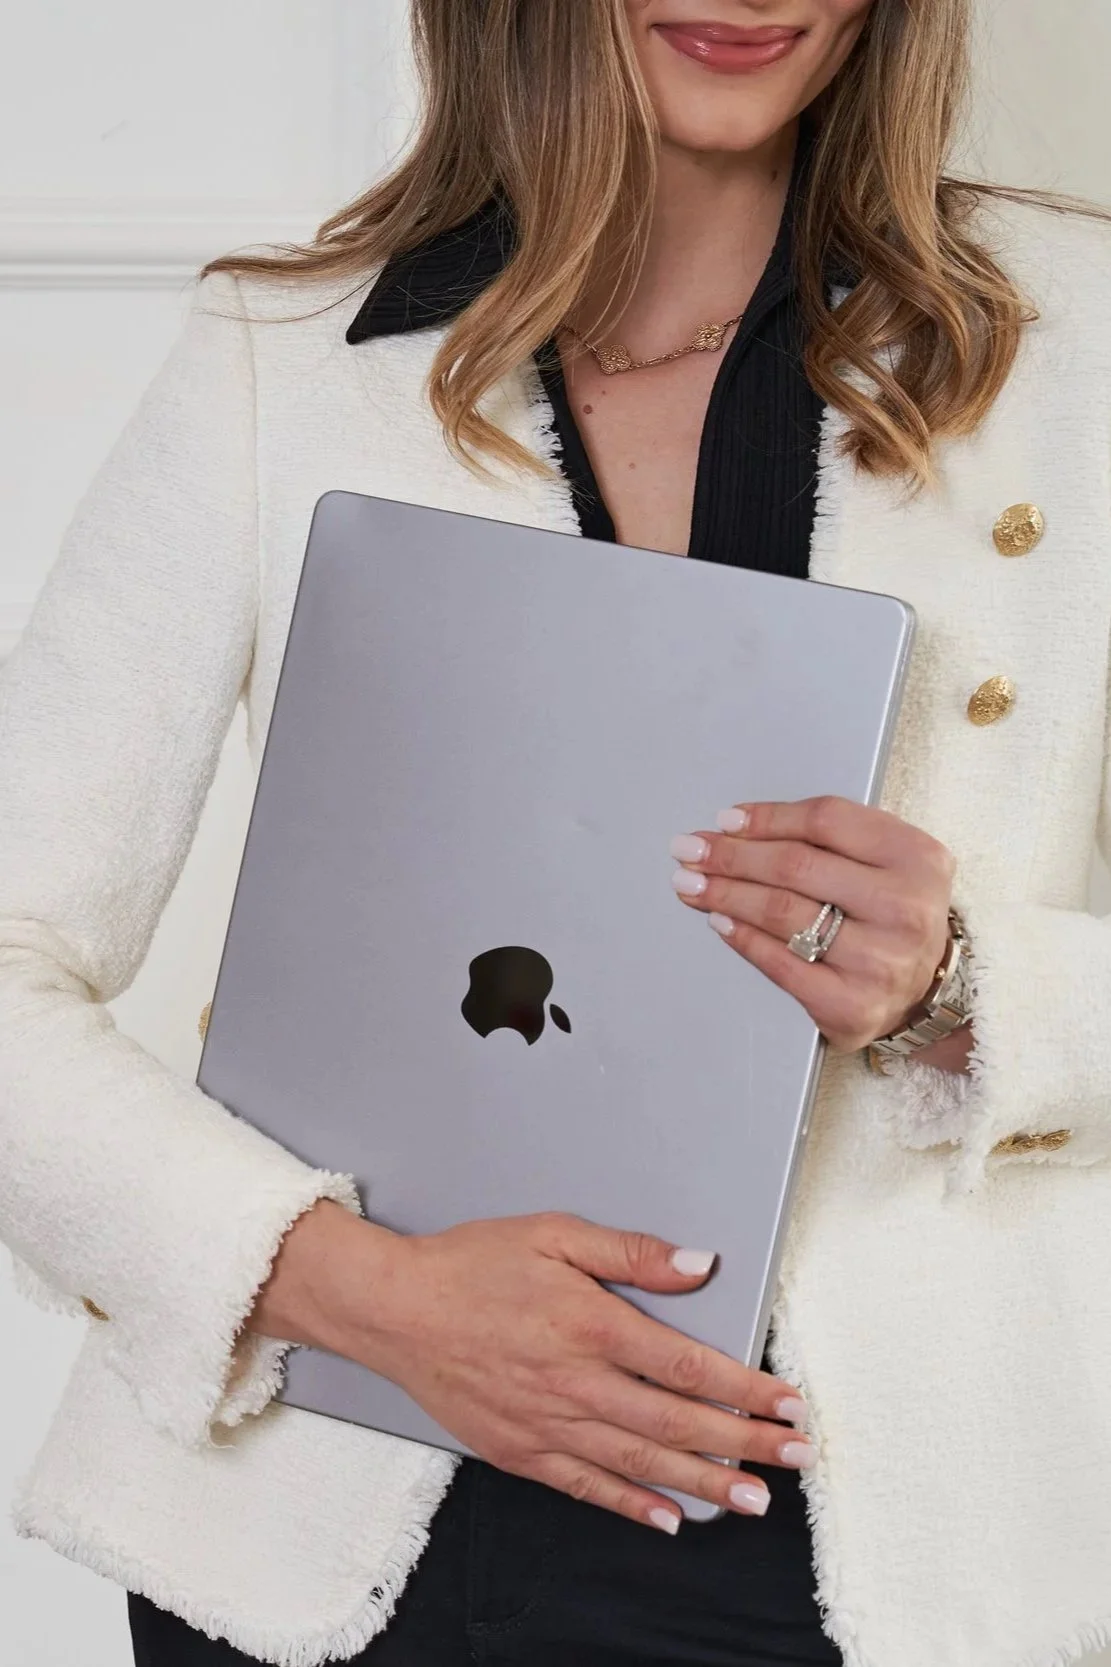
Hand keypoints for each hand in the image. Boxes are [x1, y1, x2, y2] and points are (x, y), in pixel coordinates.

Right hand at [248, 1202, 813, 1532]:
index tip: (786, 1401)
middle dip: (745, 1444)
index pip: (688, 1365)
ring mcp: (548, 1424)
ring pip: (642, 1461)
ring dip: (704, 1485)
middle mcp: (576, 1382)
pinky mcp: (520, 1450)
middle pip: (678, 1421)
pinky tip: (668, 1518)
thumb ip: (630, 1252)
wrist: (395, 1309)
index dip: (746, 1388)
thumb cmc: (472, 1265)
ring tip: (753, 1502)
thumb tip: (696, 1264)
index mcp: (591, 1324)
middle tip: (794, 1456)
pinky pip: (587, 1486)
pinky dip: (631, 1505)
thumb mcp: (554, 1233)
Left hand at [669, 794, 957, 1054]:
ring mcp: (881, 961)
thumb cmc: (889, 913)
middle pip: (797, 866)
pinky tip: (719, 920)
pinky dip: (742, 937)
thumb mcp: (883, 862)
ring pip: (783, 912)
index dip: (767, 818)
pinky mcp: (852, 1004)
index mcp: (917, 858)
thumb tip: (735, 828)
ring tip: (691, 883)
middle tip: (690, 850)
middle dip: (732, 855)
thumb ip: (826, 838)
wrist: (923, 989)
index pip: (826, 821)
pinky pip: (780, 963)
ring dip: (725, 893)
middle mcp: (905, 908)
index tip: (724, 820)